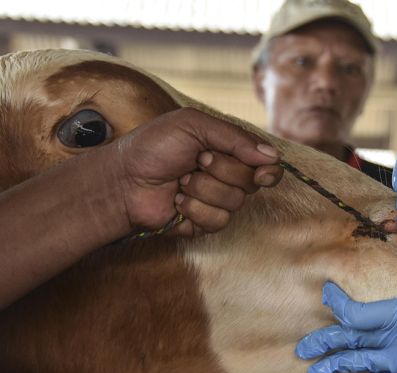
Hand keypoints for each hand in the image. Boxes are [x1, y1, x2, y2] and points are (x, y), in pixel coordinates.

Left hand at [116, 107, 282, 235]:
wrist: (123, 178)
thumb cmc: (153, 146)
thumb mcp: (193, 125)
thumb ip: (235, 138)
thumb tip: (273, 156)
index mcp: (227, 151)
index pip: (265, 164)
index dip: (268, 170)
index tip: (261, 171)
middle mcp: (226, 176)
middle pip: (251, 182)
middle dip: (222, 170)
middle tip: (196, 161)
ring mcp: (215, 201)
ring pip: (234, 203)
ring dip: (203, 189)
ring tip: (180, 181)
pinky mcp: (203, 223)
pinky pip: (217, 221)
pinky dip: (195, 209)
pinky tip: (177, 202)